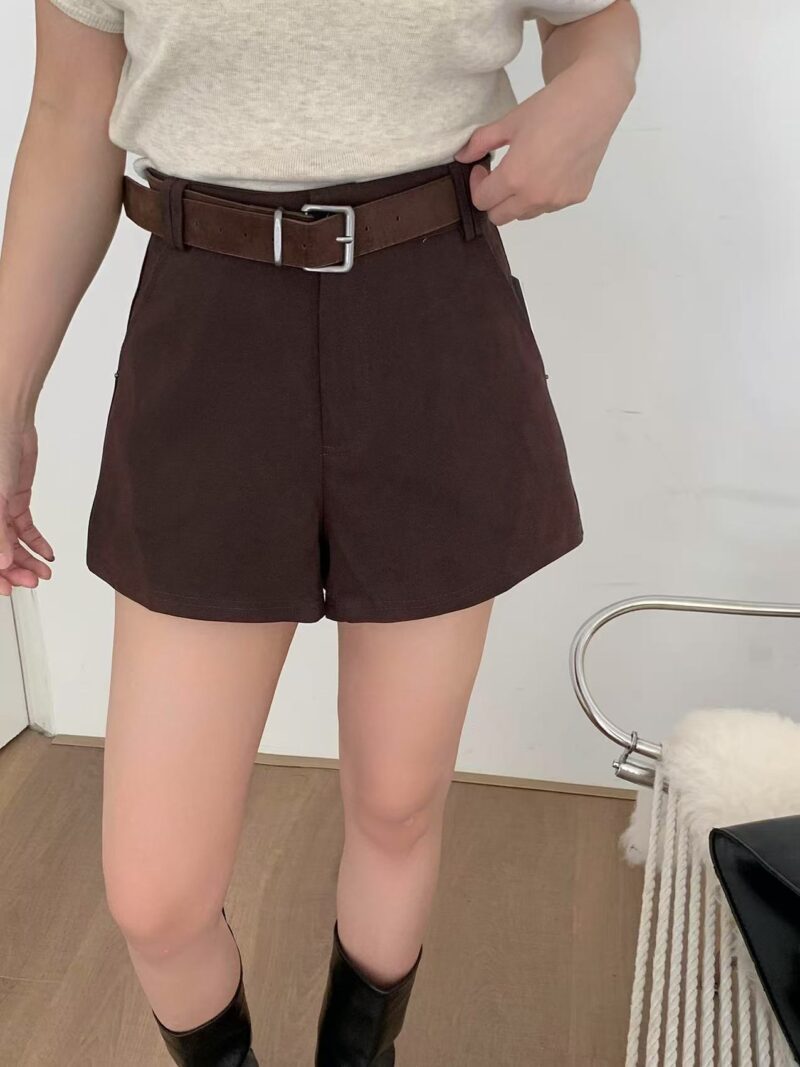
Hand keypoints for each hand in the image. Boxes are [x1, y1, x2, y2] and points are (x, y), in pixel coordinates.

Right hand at [0, 423, 53, 595]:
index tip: (7, 590)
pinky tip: (46, 554)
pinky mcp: (12, 499)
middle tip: (33, 582)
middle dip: (13, 570)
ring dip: (27, 560)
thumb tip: (2, 563)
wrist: (5, 420)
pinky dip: (35, 542)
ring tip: (44, 572)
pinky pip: (23, 527)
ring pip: (10, 543)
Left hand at [455, 57, 633, 224]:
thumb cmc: (550, 107)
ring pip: (524, 214)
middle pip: (499, 217)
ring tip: (526, 171)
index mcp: (515, 178)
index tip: (482, 169)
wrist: (595, 101)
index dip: (477, 185)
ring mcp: (557, 200)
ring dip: (517, 200)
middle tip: (498, 175)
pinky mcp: (575, 197)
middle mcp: (536, 196)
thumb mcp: (509, 122)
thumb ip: (481, 143)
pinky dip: (542, 195)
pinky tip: (549, 169)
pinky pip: (548, 206)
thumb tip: (461, 157)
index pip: (482, 202)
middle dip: (493, 199)